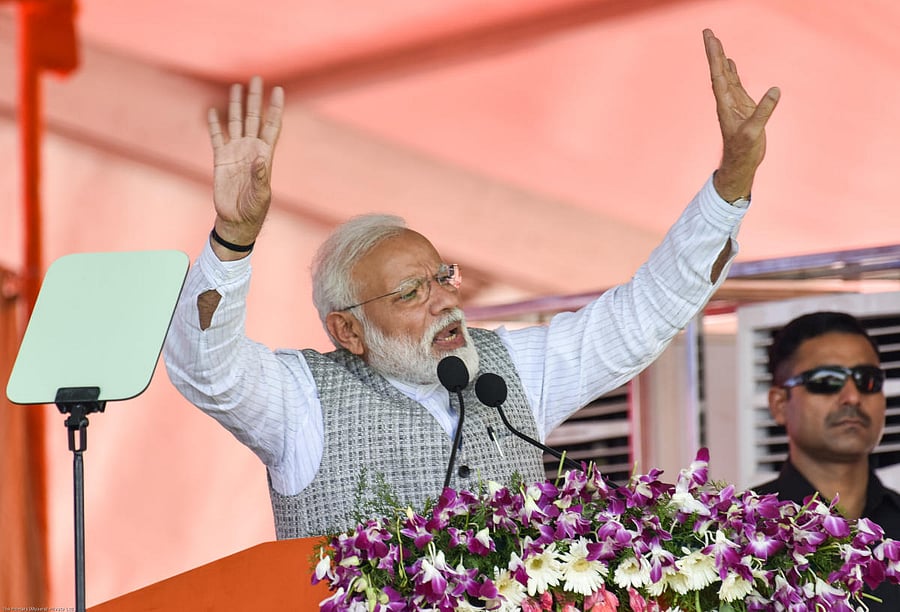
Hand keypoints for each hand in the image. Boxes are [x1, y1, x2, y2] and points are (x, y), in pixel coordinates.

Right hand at [208, 76, 283, 257]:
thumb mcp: (260, 194)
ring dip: (236, 105)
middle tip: (257, 78)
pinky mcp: (221, 159)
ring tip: (236, 87)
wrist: (236, 219)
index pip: (271, 125)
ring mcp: (235, 152)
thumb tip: (260, 159)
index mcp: (264, 155)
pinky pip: (217, 137)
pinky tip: (214, 111)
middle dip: (255, 99)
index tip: (278, 90)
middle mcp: (251, 149)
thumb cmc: (254, 209)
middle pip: (254, 118)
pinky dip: (215, 124)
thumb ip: (260, 176)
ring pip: (236, 122)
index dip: (275, 108)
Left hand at [703, 29, 779, 202]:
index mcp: (725, 104)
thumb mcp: (754, 132)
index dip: (715, 56)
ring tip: (716, 42)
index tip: (711, 38)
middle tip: (708, 32)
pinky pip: (735, 84)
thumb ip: (763, 111)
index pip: (718, 74)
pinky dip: (732, 72)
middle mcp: (726, 100)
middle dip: (714, 52)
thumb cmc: (743, 151)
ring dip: (721, 59)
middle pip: (719, 71)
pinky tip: (730, 63)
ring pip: (726, 76)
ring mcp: (734, 103)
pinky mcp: (742, 107)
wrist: (740, 164)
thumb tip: (775, 91)